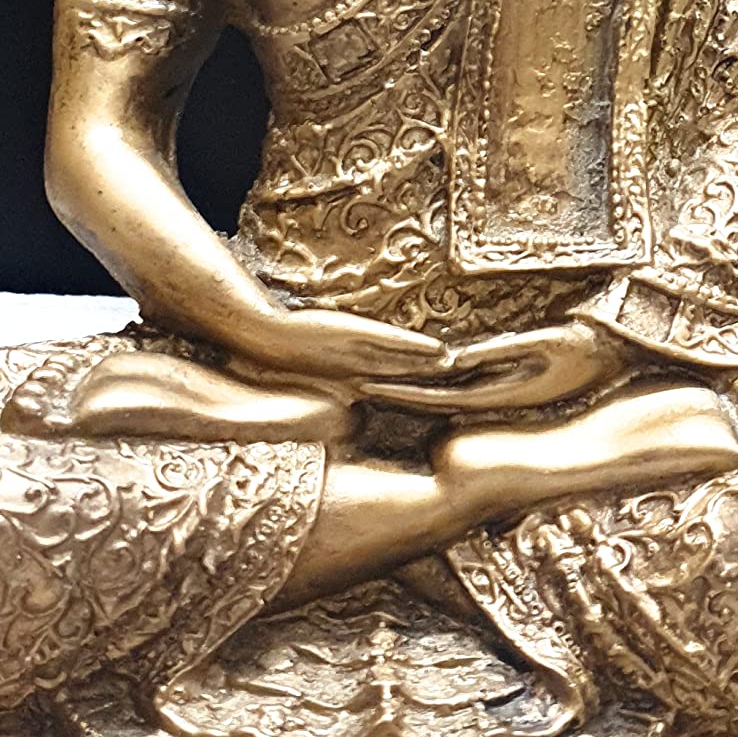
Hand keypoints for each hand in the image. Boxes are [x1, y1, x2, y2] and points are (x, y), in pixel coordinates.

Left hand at [228, 304, 451, 386]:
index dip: (424, 397)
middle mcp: (361, 373)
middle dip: (437, 389)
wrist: (265, 335)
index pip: (396, 391)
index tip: (452, 400)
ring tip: (464, 376)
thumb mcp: (319, 366)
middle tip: (472, 394)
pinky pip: (389, 345)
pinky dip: (413, 349)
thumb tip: (356, 383)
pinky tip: (435, 349)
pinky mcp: (354, 338)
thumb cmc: (290, 350)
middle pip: (407, 384)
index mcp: (354, 381)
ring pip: (403, 367)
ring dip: (432, 372)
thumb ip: (341, 375)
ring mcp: (359, 357)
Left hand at [362, 319, 632, 413]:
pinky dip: (438, 378)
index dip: (402, 390)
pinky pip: (466, 380)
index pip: (438, 393)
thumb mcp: (543, 343)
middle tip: (356, 384)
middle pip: (435, 395)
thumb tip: (452, 359)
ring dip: (413, 385)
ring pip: (447, 389)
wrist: (623, 348)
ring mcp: (504, 386)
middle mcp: (498, 393)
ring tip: (377, 379)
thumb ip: (497, 353)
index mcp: (502, 390)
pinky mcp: (510, 374)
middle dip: (396, 390)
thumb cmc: (588, 343)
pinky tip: (421, 373)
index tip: (369, 384)